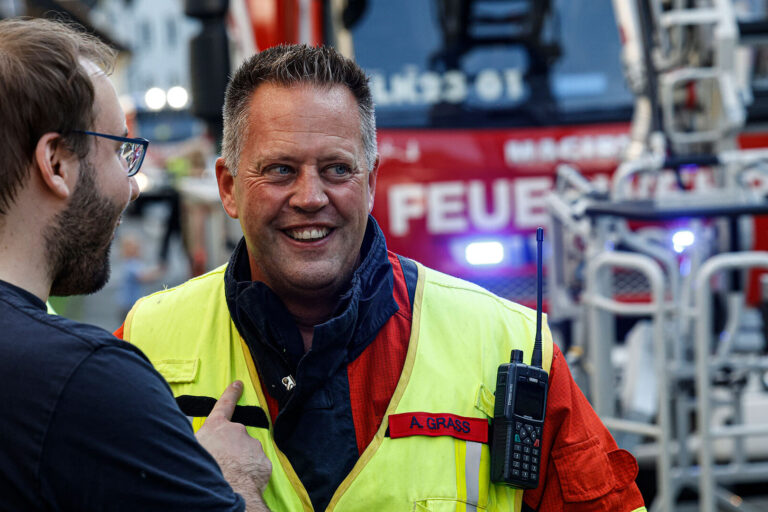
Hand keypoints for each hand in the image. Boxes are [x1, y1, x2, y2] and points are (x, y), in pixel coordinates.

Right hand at [196, 381, 271, 510]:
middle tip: (221, 463)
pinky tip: (241, 480)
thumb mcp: (192, 449)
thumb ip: (199, 439)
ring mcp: (252, 445)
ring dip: (239, 461)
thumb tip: (200, 439)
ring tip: (229, 475)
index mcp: (217, 427)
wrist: (227, 490)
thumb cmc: (205, 471)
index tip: (238, 384)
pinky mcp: (263, 460)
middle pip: (234, 436)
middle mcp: (237, 431)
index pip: (224, 405)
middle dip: (229, 448)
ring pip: (245, 452)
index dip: (231, 394)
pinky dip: (249, 472)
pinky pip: (255, 465)